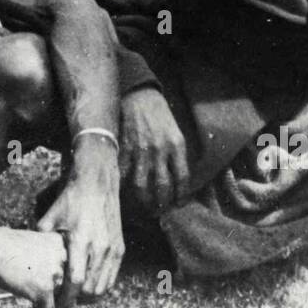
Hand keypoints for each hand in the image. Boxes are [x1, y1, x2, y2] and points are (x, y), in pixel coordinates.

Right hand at [0, 223, 65, 307]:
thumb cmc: (1, 245)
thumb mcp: (30, 248)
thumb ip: (44, 263)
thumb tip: (50, 287)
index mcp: (61, 244)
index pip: (72, 271)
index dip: (64, 286)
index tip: (54, 296)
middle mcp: (63, 258)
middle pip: (70, 288)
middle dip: (59, 301)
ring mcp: (55, 273)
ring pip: (61, 303)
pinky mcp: (44, 289)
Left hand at [35, 145, 123, 307]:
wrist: (97, 183)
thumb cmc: (70, 200)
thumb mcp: (50, 217)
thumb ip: (41, 241)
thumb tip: (27, 261)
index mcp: (80, 240)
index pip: (75, 282)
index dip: (66, 299)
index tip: (55, 305)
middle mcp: (100, 247)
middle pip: (90, 290)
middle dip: (76, 301)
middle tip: (62, 303)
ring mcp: (112, 249)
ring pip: (103, 288)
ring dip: (89, 297)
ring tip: (74, 296)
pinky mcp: (120, 248)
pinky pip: (112, 278)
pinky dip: (100, 287)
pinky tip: (88, 285)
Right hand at [120, 87, 189, 210]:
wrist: (139, 96)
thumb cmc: (159, 115)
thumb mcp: (176, 133)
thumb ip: (177, 155)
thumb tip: (177, 182)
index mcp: (176, 145)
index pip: (182, 178)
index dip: (181, 196)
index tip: (178, 204)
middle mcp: (160, 150)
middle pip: (162, 186)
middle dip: (162, 203)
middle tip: (160, 211)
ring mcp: (141, 150)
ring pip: (142, 184)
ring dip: (143, 200)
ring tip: (145, 207)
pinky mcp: (125, 148)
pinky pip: (125, 174)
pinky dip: (125, 187)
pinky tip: (127, 194)